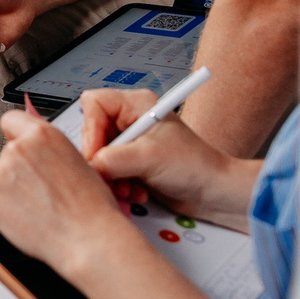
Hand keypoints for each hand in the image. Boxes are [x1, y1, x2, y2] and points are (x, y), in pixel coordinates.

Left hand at [0, 107, 133, 282]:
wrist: (87, 236)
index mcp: (43, 134)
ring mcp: (2, 173)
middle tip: (28, 185)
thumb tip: (34, 147)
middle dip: (9, 165)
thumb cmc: (90, 206)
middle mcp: (19, 149)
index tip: (17, 147)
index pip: (10, 120)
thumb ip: (48, 149)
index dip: (14, 136)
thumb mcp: (77, 161)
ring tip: (19, 198)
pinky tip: (8, 207)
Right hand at [76, 88, 252, 224]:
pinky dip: (118, 186)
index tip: (97, 155)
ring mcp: (131, 142)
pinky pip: (109, 172)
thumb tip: (87, 165)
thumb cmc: (195, 165)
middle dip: (102, 162)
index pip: (94, 105)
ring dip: (111, 178)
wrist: (213, 192)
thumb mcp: (149, 158)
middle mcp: (132, 120)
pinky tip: (136, 193)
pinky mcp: (132, 162)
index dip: (91, 131)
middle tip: (112, 177)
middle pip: (93, 134)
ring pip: (99, 157)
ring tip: (128, 190)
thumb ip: (111, 160)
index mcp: (137, 104)